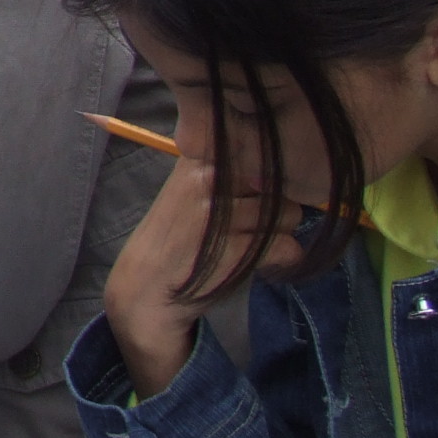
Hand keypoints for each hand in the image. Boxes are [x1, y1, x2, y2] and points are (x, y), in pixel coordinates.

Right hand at [104, 156, 306, 397]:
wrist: (147, 287)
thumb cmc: (174, 238)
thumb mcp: (190, 190)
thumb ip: (227, 173)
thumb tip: (282, 165)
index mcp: (196, 158)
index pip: (258, 150)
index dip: (267, 175)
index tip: (254, 193)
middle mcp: (208, 178)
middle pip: (280, 182)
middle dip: (276, 206)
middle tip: (252, 228)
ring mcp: (221, 212)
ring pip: (290, 214)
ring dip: (281, 233)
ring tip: (255, 246)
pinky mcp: (236, 247)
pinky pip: (289, 246)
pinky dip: (283, 260)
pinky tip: (262, 265)